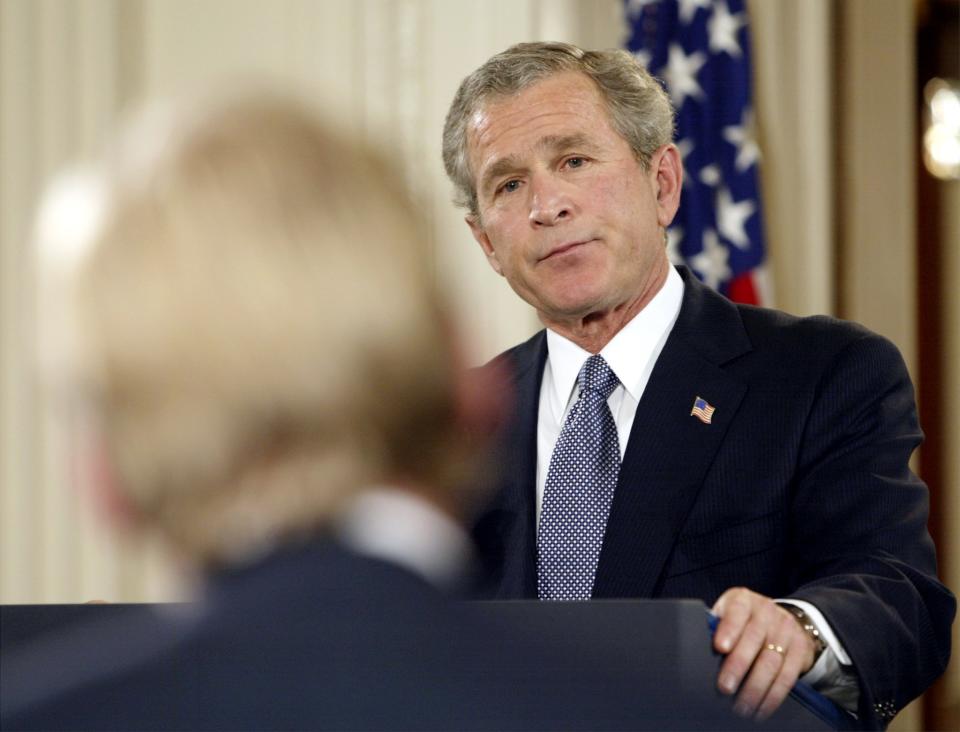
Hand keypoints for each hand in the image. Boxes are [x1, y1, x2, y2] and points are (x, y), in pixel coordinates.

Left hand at [712, 587, 816, 719]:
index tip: (719, 648)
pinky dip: (773, 696)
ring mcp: (786, 630)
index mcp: (743, 600)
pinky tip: (761, 709)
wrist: (781, 619)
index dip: (728, 629)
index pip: (736, 611)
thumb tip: (698, 651)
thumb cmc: (743, 621)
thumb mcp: (728, 614)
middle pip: (753, 639)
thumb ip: (715, 627)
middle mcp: (766, 612)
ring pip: (771, 662)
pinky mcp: (800, 649)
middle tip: (724, 688)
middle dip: (738, 666)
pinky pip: (787, 676)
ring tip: (741, 707)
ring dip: (755, 689)